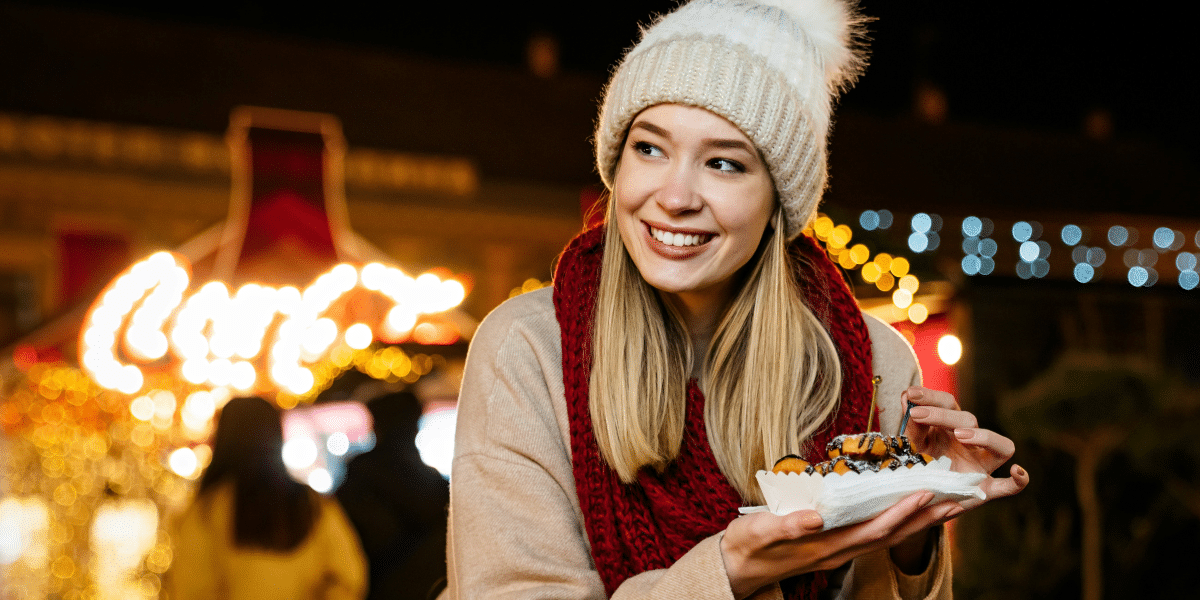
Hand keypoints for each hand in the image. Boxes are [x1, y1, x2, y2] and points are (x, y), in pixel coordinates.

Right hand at [720, 491, 962, 598]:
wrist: (736, 567)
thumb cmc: (747, 546)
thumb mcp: (760, 532)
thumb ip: (787, 525)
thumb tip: (816, 517)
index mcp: (827, 545)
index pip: (873, 529)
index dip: (901, 513)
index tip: (926, 494)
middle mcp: (840, 550)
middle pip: (891, 534)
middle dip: (926, 518)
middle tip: (958, 500)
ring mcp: (839, 550)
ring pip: (887, 535)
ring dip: (918, 521)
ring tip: (946, 505)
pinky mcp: (834, 545)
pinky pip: (873, 533)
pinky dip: (897, 521)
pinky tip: (906, 509)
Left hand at [901, 386, 1029, 507]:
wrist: (915, 496)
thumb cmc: (915, 465)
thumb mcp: (910, 444)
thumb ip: (911, 424)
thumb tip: (908, 397)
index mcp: (950, 427)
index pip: (948, 403)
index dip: (931, 396)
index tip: (911, 394)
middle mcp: (970, 443)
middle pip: (969, 419)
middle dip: (942, 414)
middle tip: (917, 414)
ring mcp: (981, 465)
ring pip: (1001, 446)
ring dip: (984, 437)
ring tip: (960, 435)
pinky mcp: (985, 489)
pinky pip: (1009, 487)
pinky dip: (1019, 482)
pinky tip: (1017, 472)